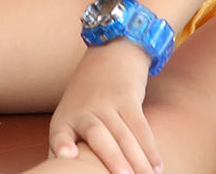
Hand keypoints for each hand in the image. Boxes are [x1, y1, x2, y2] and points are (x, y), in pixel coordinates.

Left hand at [49, 43, 158, 173]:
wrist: (110, 53)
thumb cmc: (86, 99)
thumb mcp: (69, 117)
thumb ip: (67, 144)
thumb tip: (65, 169)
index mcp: (65, 119)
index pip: (59, 135)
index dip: (61, 144)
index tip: (67, 155)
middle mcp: (84, 110)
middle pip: (98, 136)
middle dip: (112, 158)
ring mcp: (107, 102)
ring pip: (124, 135)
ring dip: (138, 160)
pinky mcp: (128, 97)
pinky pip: (141, 126)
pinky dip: (150, 148)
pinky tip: (157, 166)